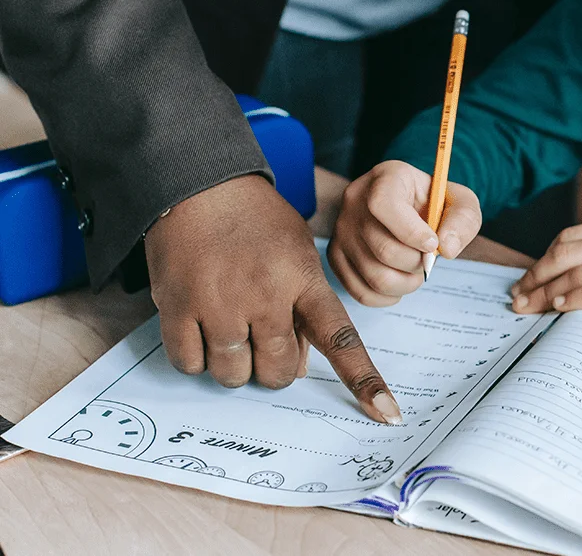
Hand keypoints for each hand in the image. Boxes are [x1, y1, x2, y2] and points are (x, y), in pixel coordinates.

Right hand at [145, 174, 402, 423]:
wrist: (198, 183)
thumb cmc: (256, 221)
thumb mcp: (296, 253)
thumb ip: (304, 307)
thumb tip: (297, 368)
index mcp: (304, 281)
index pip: (341, 340)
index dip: (365, 381)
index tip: (388, 414)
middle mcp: (266, 296)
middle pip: (278, 372)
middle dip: (273, 370)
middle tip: (262, 341)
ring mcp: (220, 303)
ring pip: (233, 374)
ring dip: (233, 366)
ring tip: (230, 330)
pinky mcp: (178, 306)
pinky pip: (190, 363)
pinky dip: (197, 358)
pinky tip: (202, 329)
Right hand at [329, 160, 481, 305]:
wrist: (410, 207)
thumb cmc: (435, 203)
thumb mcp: (460, 202)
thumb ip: (463, 220)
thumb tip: (446, 249)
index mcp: (386, 178)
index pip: (384, 205)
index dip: (411, 232)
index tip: (432, 244)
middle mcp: (355, 200)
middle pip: (383, 248)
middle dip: (416, 263)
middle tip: (428, 259)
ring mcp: (342, 229)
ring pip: (373, 275)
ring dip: (406, 283)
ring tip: (416, 271)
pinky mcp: (336, 254)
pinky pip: (359, 290)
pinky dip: (387, 297)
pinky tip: (400, 282)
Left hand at [509, 216, 581, 325]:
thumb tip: (564, 277)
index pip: (569, 238)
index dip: (541, 260)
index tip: (525, 280)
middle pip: (566, 255)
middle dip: (535, 277)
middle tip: (517, 298)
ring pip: (579, 275)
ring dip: (548, 293)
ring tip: (530, 309)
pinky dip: (576, 301)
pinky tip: (560, 308)